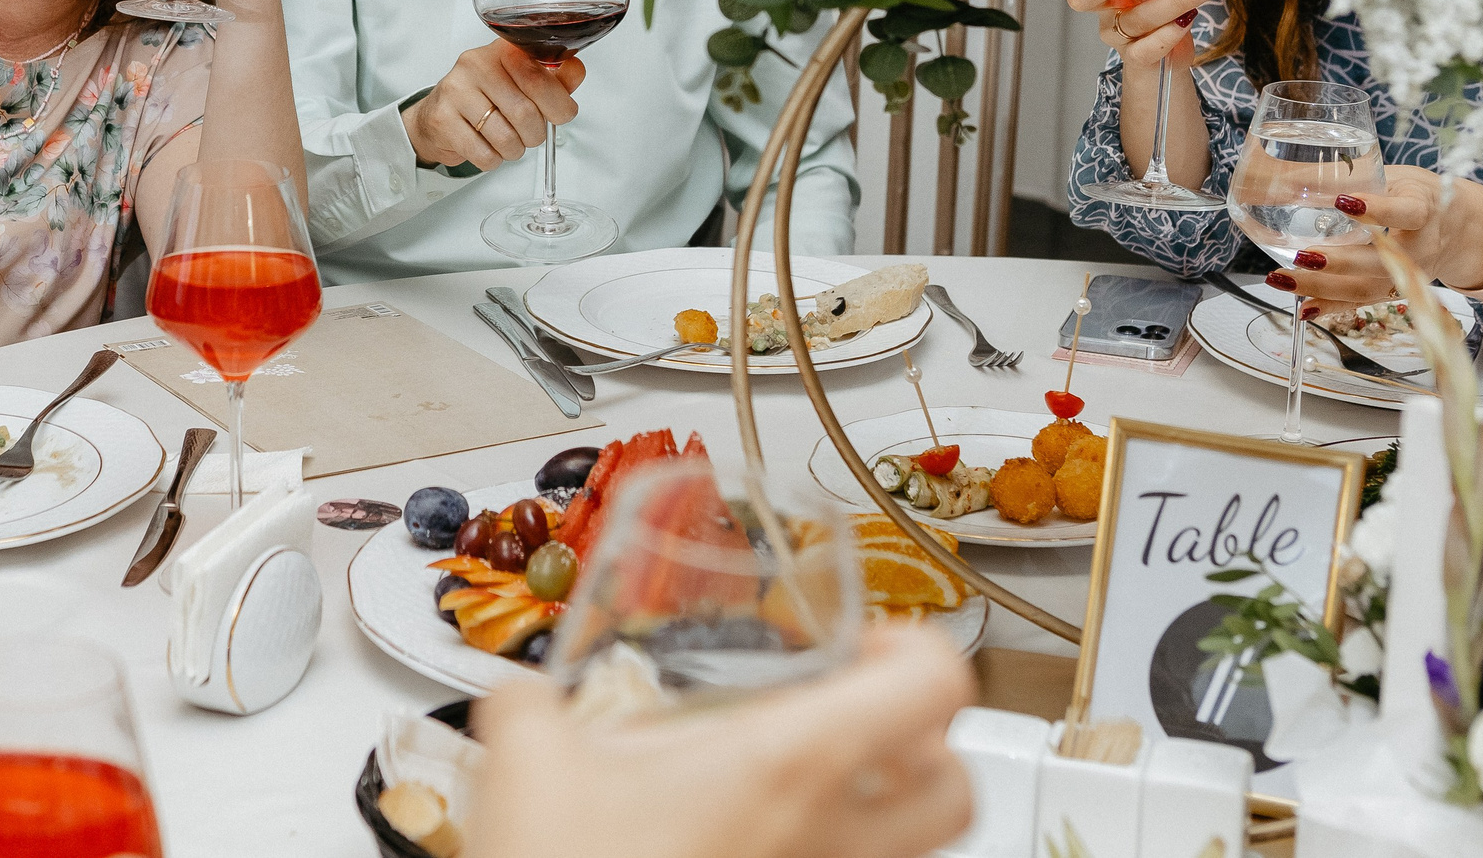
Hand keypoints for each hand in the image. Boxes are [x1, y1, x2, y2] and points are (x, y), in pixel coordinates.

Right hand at [401, 41, 583, 170]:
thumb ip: (553, 78)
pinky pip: (484, 154)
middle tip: (531, 134)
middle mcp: (476, 64)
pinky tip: (488, 147)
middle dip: (536, 134)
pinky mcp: (442, 118)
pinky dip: (494, 160)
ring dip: (515, 150)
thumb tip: (576, 70)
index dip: (558, 104)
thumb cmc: (484, 98)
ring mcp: (456, 90)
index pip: (538, 77)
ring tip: (508, 142)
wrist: (438, 116)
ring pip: (505, 137)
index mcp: (501, 50)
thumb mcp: (520, 82)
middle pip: (525, 112)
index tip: (561, 114)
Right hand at [467, 625, 974, 857]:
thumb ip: (530, 709)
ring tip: (807, 790)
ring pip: (916, 852)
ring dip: (885, 811)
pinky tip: (757, 848)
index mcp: (792, 765)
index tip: (861, 644)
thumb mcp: (530, 765)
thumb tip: (522, 701)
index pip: (936, 686)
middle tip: (857, 720)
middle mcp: (834, 839)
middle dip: (926, 746)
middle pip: (960, 789)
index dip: (916, 647)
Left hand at [1262, 165, 1482, 305]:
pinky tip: (1303, 308)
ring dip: (1322, 286)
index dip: (1378, 209)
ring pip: (1367, 287)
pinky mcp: (1393, 290)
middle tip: (1302, 255)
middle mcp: (1420, 248)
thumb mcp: (1394, 175)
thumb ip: (1349, 175)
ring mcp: (1407, 274)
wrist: (1458, 229)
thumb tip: (1283, 174)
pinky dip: (1330, 306)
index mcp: (1424, 209)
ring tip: (1282, 278)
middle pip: (1383, 261)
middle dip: (1341, 262)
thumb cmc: (1416, 194)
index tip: (1344, 201)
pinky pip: (1362, 302)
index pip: (1407, 212)